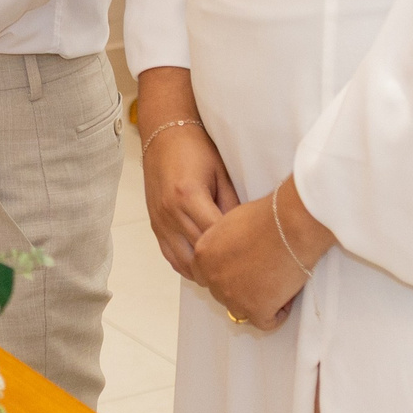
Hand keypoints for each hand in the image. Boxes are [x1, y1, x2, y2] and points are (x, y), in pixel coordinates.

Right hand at [142, 121, 238, 281]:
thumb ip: (231, 206)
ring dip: (204, 272)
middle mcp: (170, 212)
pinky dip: (187, 266)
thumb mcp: (220, 174)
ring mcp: (160, 221)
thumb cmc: (194, 149)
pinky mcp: (155, 224)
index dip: (237, 251)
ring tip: (226, 277)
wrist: (163, 135)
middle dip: (223, 266)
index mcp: (188, 196)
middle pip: (200, 254)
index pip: (216, 236)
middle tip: (246, 276)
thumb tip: (246, 235)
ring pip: (183, 262)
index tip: (256, 260)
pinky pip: (170, 256)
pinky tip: (204, 269)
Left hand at [191, 178, 333, 329]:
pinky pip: (266, 322)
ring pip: (242, 310)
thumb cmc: (266, 217)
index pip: (206, 276)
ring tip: (275, 285)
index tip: (241, 271)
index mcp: (202, 255)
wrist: (288, 224)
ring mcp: (233, 296)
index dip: (226, 274)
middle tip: (261, 276)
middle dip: (241, 288)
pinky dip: (278, 313)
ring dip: (257, 301)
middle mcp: (212, 277)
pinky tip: (285, 297)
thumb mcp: (230, 223)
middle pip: (223, 294)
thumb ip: (222, 243)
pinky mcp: (256, 310)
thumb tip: (232, 252)